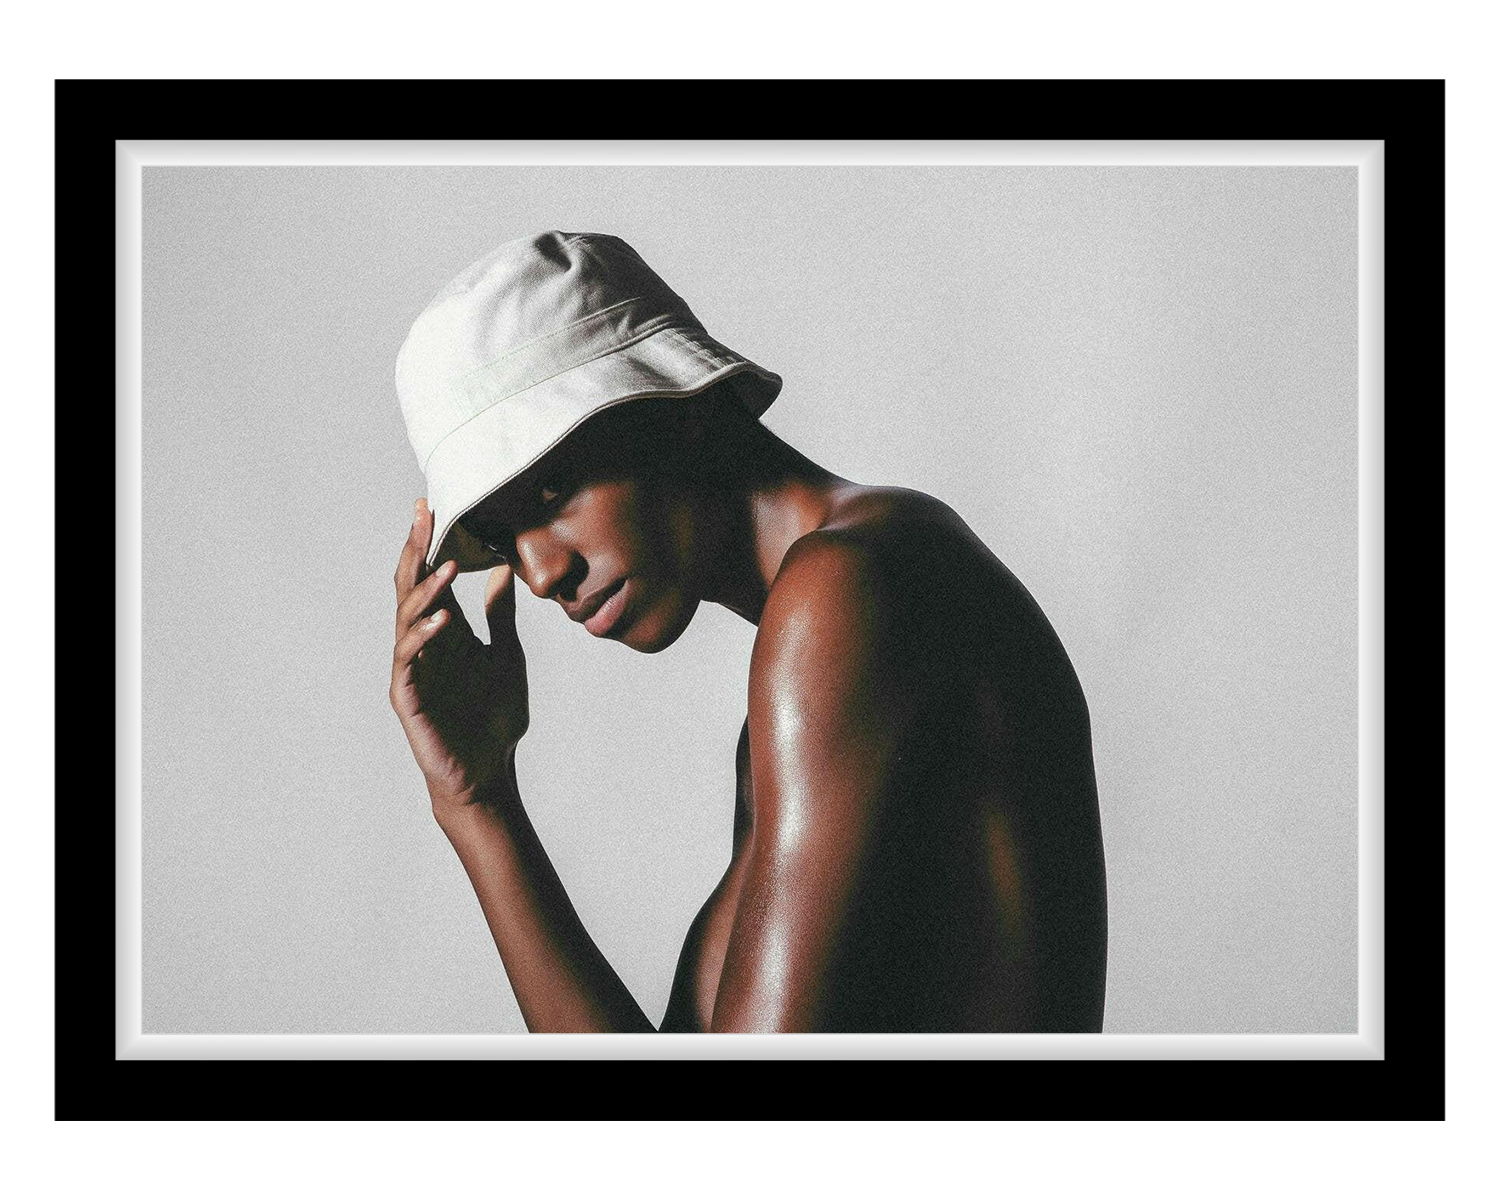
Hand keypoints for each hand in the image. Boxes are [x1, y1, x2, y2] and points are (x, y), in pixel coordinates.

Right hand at [390, 498, 528, 813]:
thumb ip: (500, 614)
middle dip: (417, 551)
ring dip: (426, 591)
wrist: (489, 772)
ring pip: (407, 618)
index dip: (431, 544)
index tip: (434, 507)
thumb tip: (503, 569)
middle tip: (424, 514)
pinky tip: (443, 620)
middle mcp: (423, 644)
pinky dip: (424, 637)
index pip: (431, 578)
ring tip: (447, 566)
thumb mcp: (507, 654)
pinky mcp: (408, 697)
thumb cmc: (493, 718)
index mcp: (445, 632)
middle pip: (412, 587)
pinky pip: (410, 660)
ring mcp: (412, 670)